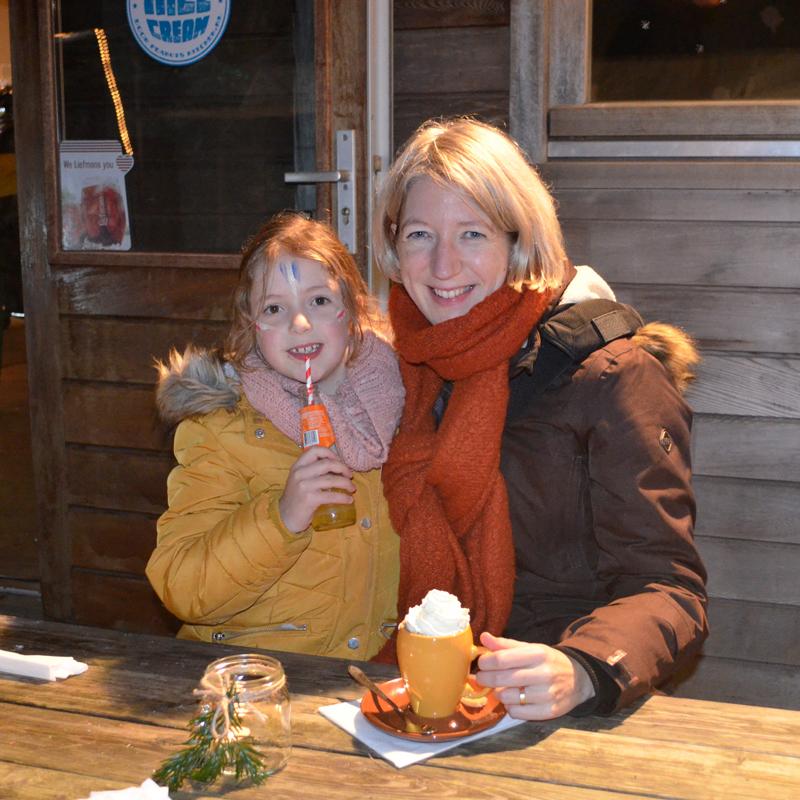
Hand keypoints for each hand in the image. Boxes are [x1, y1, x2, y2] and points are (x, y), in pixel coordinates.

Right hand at [279, 446, 354, 532]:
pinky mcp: (310, 499)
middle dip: (343, 468)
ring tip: (352, 488)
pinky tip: (349, 500)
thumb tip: (336, 467)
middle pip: (327, 463)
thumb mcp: (299, 480)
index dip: (330, 453)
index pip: (315, 450)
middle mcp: (300, 473)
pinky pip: (332, 496)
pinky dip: (344, 497)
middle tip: (350, 475)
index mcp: (297, 466)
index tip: (339, 460)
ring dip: (346, 483)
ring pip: (332, 479)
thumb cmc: (296, 498)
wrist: (285, 518)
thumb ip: (312, 471)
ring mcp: (304, 486)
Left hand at [475, 632, 594, 719]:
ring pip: (506, 697)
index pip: (501, 659)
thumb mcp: (530, 648)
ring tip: (501, 688)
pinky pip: (516, 712)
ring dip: (498, 693)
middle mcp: (543, 674)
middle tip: (481, 678)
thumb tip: (484, 637)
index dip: (485, 662)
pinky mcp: (549, 712)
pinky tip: (514, 700)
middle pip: (500, 679)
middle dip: (484, 678)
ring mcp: (547, 694)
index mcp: (537, 654)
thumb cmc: (548, 661)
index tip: (481, 663)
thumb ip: (506, 645)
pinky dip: (510, 707)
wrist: (579, 679)